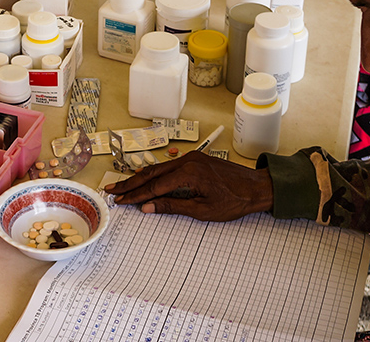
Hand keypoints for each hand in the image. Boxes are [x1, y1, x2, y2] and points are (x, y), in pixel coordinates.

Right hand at [105, 152, 272, 221]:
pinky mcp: (195, 159)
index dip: (135, 195)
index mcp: (188, 173)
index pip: (154, 187)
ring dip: (140, 178)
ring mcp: (191, 158)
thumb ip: (173, 206)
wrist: (257, 187)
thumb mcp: (202, 210)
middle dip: (131, 183)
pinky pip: (169, 166)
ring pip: (159, 168)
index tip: (121, 201)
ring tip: (123, 185)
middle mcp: (187, 161)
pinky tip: (146, 179)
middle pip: (151, 173)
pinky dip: (155, 174)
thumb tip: (148, 207)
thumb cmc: (235, 201)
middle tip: (113, 190)